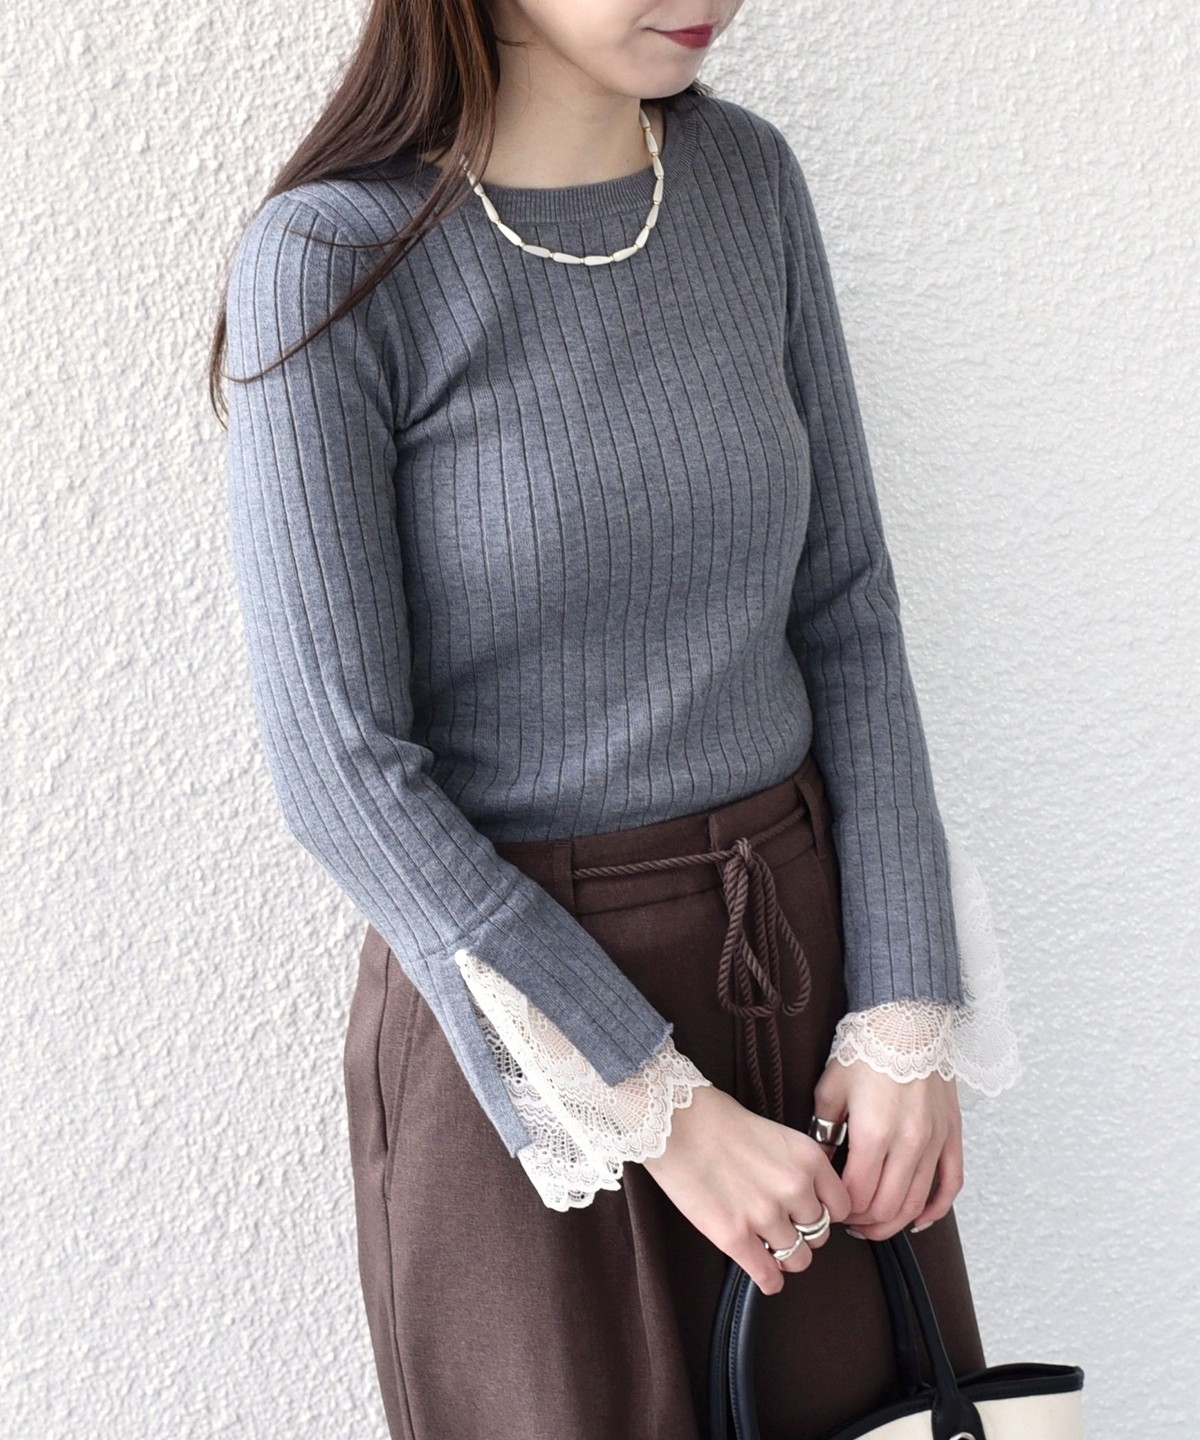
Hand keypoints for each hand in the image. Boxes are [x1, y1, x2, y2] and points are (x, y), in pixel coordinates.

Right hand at [641, 1085, 852, 1294]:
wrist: (675, 1121)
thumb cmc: (719, 1121)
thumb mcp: (777, 1134)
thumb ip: (800, 1167)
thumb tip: (810, 1200)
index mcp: (808, 1158)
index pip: (841, 1206)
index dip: (824, 1212)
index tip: (809, 1213)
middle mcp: (794, 1188)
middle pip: (820, 1235)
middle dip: (802, 1233)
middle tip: (782, 1227)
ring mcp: (765, 1214)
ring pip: (798, 1259)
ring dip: (784, 1256)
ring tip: (768, 1246)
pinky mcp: (734, 1236)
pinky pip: (768, 1277)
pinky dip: (768, 1280)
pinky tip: (763, 1272)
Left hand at [811, 1056, 963, 1239]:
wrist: (907, 1021)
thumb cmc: (868, 1049)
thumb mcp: (831, 1089)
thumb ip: (823, 1132)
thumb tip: (819, 1165)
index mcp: (874, 1133)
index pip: (858, 1194)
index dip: (840, 1210)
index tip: (829, 1207)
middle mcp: (909, 1143)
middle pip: (888, 1206)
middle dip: (864, 1222)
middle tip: (849, 1222)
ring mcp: (935, 1141)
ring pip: (917, 1203)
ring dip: (894, 1222)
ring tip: (874, 1224)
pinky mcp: (951, 1135)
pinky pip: (950, 1184)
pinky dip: (935, 1209)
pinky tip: (918, 1219)